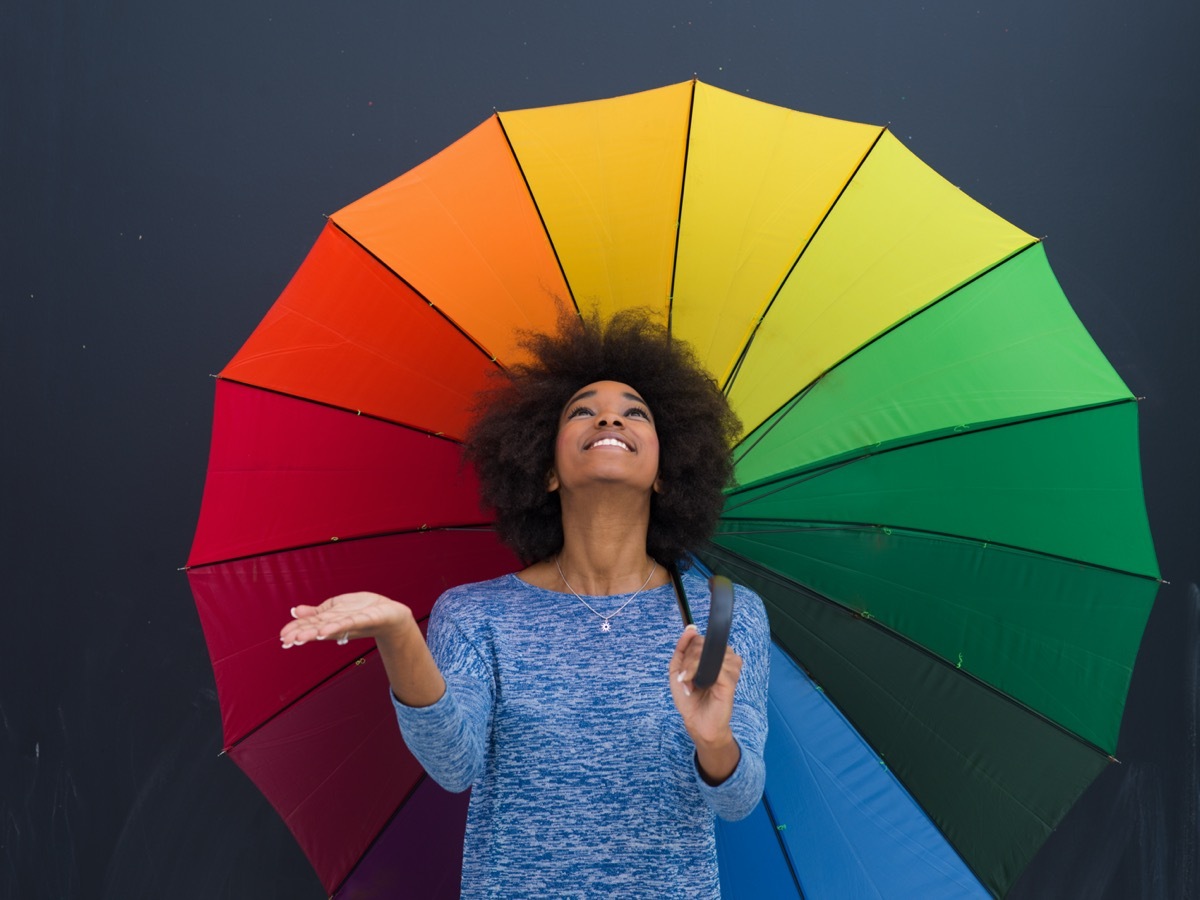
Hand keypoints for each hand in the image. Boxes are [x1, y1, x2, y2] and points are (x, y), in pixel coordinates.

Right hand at [279, 591, 414, 648]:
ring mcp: (352, 623)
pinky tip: (325, 631)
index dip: (296, 629)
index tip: (282, 636)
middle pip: (318, 629)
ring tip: (301, 637)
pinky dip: (337, 626)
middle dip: (302, 634)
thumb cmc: (363, 611)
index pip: (310, 624)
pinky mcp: (366, 619)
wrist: (390, 614)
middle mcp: (339, 625)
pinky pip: (350, 623)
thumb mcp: (336, 607)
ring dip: (316, 633)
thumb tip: (295, 611)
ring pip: (331, 628)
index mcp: (331, 621)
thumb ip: (317, 611)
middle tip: (287, 641)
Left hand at [669, 624, 743, 783]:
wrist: (697, 723)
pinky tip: (698, 686)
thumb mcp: (678, 670)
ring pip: (708, 654)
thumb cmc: (690, 699)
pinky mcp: (731, 681)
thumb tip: (690, 629)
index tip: (683, 670)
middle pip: (704, 645)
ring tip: (691, 685)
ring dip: (693, 669)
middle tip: (686, 680)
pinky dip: (701, 674)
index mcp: (715, 656)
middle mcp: (725, 660)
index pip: (700, 639)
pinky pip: (716, 666)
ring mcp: (730, 670)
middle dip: (688, 662)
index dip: (688, 652)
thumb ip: (682, 648)